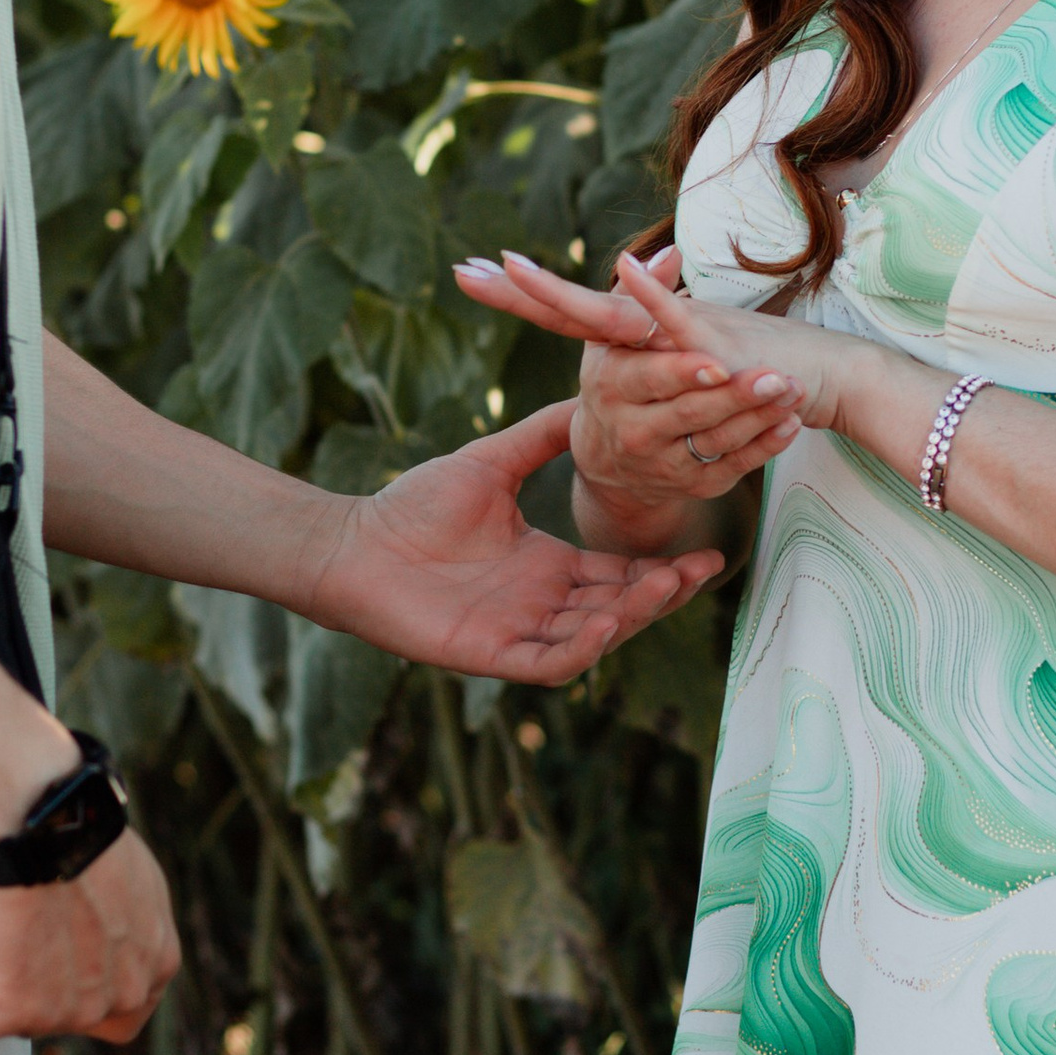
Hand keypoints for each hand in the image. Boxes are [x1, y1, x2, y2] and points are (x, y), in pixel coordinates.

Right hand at [0, 825, 178, 1042]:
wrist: (41, 817)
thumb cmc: (75, 823)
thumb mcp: (123, 872)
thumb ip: (113, 916)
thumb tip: (65, 923)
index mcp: (158, 959)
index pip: (124, 1005)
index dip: (75, 980)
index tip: (41, 943)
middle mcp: (127, 993)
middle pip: (66, 1012)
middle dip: (28, 977)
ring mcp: (77, 1010)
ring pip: (14, 1010)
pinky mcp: (23, 1012)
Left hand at [315, 398, 721, 678]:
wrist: (350, 541)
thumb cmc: (413, 505)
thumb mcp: (493, 461)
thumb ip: (542, 435)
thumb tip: (589, 393)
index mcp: (548, 565)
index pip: (620, 574)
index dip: (662, 568)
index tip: (705, 550)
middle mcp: (540, 603)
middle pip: (619, 607)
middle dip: (662, 592)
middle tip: (698, 568)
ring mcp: (517, 633)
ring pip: (594, 635)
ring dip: (632, 616)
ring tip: (661, 585)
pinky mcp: (489, 655)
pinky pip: (548, 662)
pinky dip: (580, 647)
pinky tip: (605, 620)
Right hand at [454, 242, 805, 521]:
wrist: (610, 456)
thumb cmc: (618, 379)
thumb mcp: (613, 337)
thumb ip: (641, 295)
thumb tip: (669, 253)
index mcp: (611, 388)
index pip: (649, 380)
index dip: (684, 373)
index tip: (718, 363)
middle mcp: (633, 432)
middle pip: (690, 413)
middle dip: (736, 396)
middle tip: (777, 376)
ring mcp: (664, 463)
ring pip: (718, 443)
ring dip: (759, 418)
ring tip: (794, 392)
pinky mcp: (694, 484)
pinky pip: (734, 467)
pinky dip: (764, 446)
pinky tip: (791, 423)